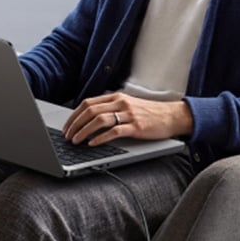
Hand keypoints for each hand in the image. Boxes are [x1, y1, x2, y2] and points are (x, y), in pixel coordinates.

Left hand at [62, 92, 192, 145]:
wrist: (172, 116)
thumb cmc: (149, 113)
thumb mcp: (127, 105)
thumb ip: (110, 108)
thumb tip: (89, 119)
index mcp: (115, 97)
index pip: (88, 103)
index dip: (74, 115)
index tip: (66, 126)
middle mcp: (120, 103)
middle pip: (90, 111)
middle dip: (75, 124)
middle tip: (67, 136)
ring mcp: (128, 114)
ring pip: (99, 120)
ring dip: (84, 131)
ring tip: (76, 141)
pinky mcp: (136, 127)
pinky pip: (114, 131)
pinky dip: (100, 138)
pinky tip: (93, 144)